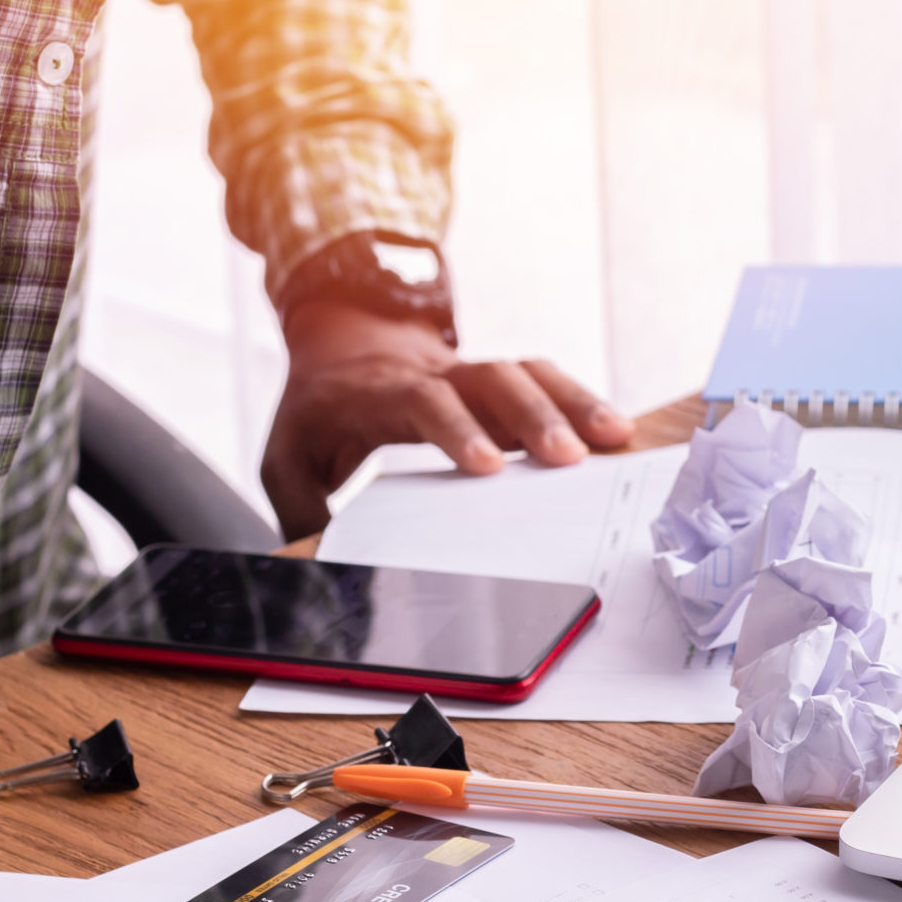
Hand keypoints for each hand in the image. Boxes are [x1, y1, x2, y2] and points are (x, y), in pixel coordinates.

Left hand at [262, 299, 635, 540]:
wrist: (344, 337)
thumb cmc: (318, 408)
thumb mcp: (286, 458)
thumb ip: (300, 509)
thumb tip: (325, 563)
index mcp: (377, 391)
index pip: (422, 401)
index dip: (456, 429)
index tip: (489, 466)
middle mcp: (432, 372)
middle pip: (490, 378)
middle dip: (533, 415)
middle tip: (570, 458)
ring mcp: (471, 371)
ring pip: (526, 372)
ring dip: (572, 402)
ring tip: (615, 439)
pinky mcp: (498, 382)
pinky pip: (544, 380)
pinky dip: (580, 400)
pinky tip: (614, 430)